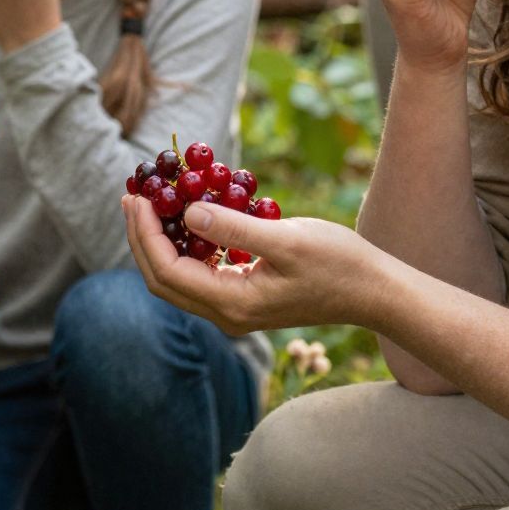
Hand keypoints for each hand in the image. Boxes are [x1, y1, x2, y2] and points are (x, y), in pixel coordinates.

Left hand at [124, 193, 391, 336]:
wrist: (375, 292)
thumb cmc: (338, 263)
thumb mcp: (286, 239)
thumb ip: (234, 228)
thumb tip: (187, 213)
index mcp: (233, 304)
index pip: (168, 271)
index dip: (144, 234)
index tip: (136, 196)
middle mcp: (228, 314)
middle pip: (164, 279)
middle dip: (142, 237)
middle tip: (132, 195)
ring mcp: (237, 309)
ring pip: (179, 278)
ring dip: (159, 242)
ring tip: (149, 203)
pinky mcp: (246, 297)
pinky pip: (201, 274)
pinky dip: (185, 246)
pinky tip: (185, 217)